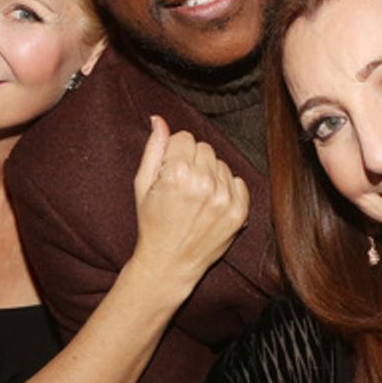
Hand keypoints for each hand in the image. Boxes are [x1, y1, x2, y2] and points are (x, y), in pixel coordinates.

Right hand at [130, 115, 249, 288]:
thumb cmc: (152, 222)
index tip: (169, 172)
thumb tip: (158, 119)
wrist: (169, 263)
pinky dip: (226, 188)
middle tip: (181, 186)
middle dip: (192, 161)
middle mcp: (203, 183)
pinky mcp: (239, 212)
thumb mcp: (142, 184)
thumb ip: (153, 149)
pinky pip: (239, 181)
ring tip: (195, 197)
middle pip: (204, 147)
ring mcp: (224, 198)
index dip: (174, 153)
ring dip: (210, 174)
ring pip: (222, 163)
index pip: (184, 137)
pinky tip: (211, 204)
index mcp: (177, 173)